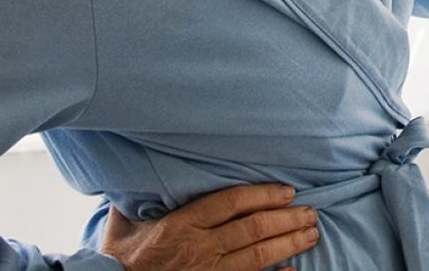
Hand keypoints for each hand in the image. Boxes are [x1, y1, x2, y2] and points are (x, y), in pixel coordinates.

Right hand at [100, 183, 318, 269]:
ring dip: (288, 244)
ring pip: (256, 258)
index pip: (231, 203)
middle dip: (287, 219)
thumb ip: (138, 197)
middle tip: (311, 211)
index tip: (287, 190)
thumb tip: (139, 168)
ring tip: (311, 234)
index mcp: (181, 226)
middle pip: (252, 229)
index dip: (263, 194)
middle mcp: (199, 249)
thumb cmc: (117, 260)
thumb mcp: (121, 225)